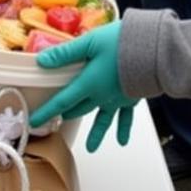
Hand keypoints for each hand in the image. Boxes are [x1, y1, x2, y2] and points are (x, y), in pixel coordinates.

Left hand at [29, 21, 136, 151]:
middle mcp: (101, 95)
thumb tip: (42, 61)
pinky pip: (126, 117)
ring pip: (102, 119)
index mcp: (88, 83)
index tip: (34, 122)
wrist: (155, 50)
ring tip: (91, 148)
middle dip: (67, 115)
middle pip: (79, 109)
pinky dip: (124, 128)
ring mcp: (117, 98)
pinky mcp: (132, 96)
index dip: (47, 112)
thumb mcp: (90, 43)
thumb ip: (66, 53)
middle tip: (57, 122)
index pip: (62, 101)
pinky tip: (122, 140)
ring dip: (96, 133)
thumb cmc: (123, 43)